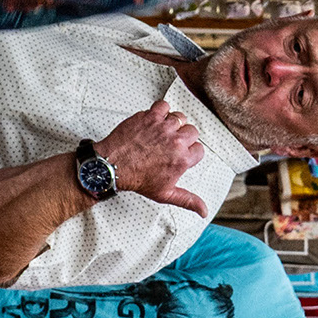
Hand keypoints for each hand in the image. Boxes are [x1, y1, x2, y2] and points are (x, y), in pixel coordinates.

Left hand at [97, 100, 209, 215]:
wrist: (113, 166)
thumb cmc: (138, 179)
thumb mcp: (166, 194)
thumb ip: (188, 200)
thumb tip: (204, 212)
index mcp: (182, 160)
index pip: (199, 149)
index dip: (190, 151)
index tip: (180, 154)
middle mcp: (175, 142)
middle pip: (192, 131)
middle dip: (184, 137)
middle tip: (171, 143)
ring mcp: (162, 127)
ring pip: (180, 118)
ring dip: (174, 123)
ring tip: (164, 131)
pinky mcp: (149, 117)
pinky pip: (164, 106)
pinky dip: (162, 110)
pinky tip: (157, 119)